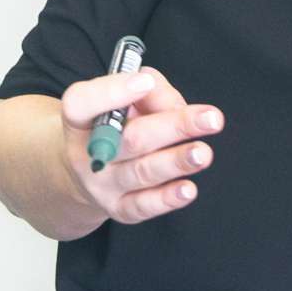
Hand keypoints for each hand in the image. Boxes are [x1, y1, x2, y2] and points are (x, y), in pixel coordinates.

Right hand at [58, 66, 224, 223]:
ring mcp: (102, 184)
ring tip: (203, 153)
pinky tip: (188, 189)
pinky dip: (167, 198)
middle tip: (211, 118)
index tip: (144, 82)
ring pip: (143, 172)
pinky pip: (143, 206)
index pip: (82, 103)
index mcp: (80, 119)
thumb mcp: (125, 94)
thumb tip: (176, 107)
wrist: (88, 171)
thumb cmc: (115, 122)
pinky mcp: (119, 208)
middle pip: (130, 139)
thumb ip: (151, 89)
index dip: (111, 92)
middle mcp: (89, 152)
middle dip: (174, 127)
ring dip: (177, 161)